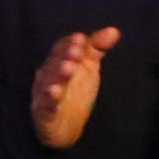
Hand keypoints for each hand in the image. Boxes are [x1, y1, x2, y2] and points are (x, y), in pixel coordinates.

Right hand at [31, 26, 120, 149]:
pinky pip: (46, 105)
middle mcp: (49, 75)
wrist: (64, 128)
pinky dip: (49, 99)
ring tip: (68, 68)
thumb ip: (97, 48)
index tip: (81, 39)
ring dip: (58, 75)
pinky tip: (55, 93)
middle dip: (65, 56)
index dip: (70, 43)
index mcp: (58, 61)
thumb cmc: (75, 92)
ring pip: (49, 82)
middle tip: (77, 52)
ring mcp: (44, 94)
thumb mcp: (88, 68)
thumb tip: (114, 30)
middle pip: (55, 63)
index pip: (61, 48)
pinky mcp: (44, 113)